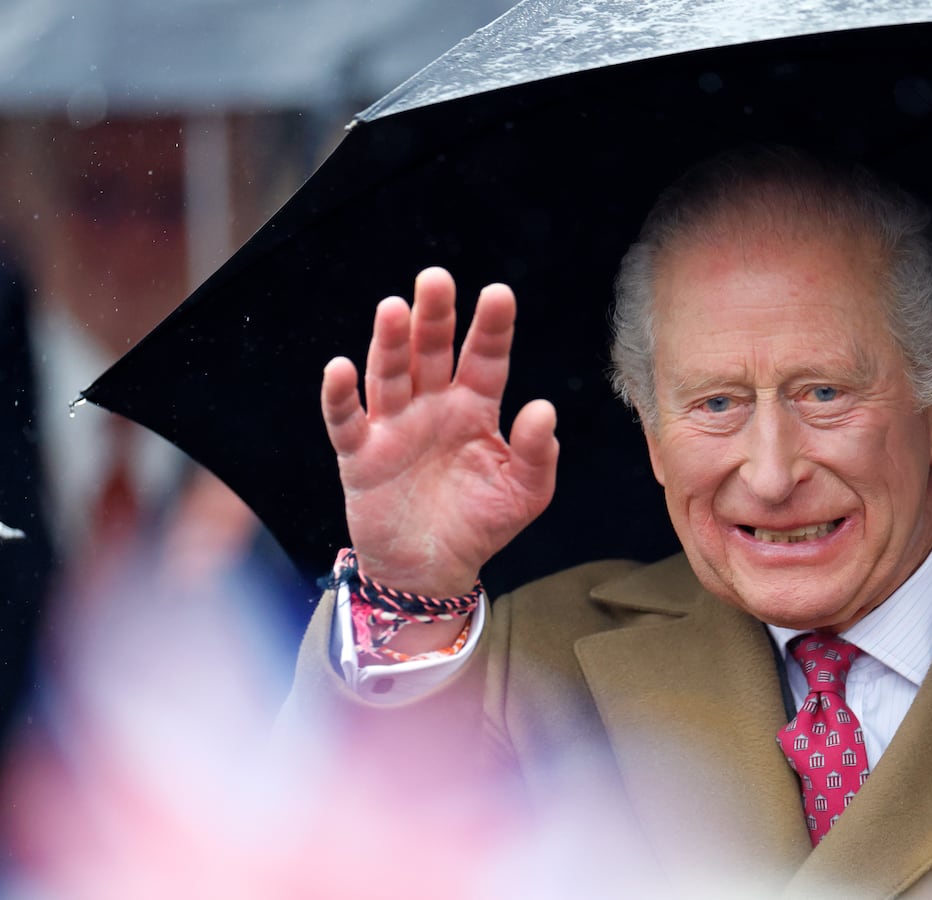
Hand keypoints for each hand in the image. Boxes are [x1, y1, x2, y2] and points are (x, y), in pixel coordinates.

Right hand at [319, 268, 557, 597]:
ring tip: (393, 308)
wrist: (432, 569)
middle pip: (431, 352)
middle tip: (436, 279)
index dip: (491, 327)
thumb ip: (537, 453)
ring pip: (390, 375)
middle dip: (433, 316)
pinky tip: (340, 368)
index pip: (485, 358)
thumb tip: (545, 409)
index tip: (499, 294)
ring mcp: (394, 427)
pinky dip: (340, 396)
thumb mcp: (524, 493)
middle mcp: (433, 407)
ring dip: (389, 343)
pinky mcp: (360, 455)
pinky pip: (346, 420)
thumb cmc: (480, 524)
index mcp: (475, 408)